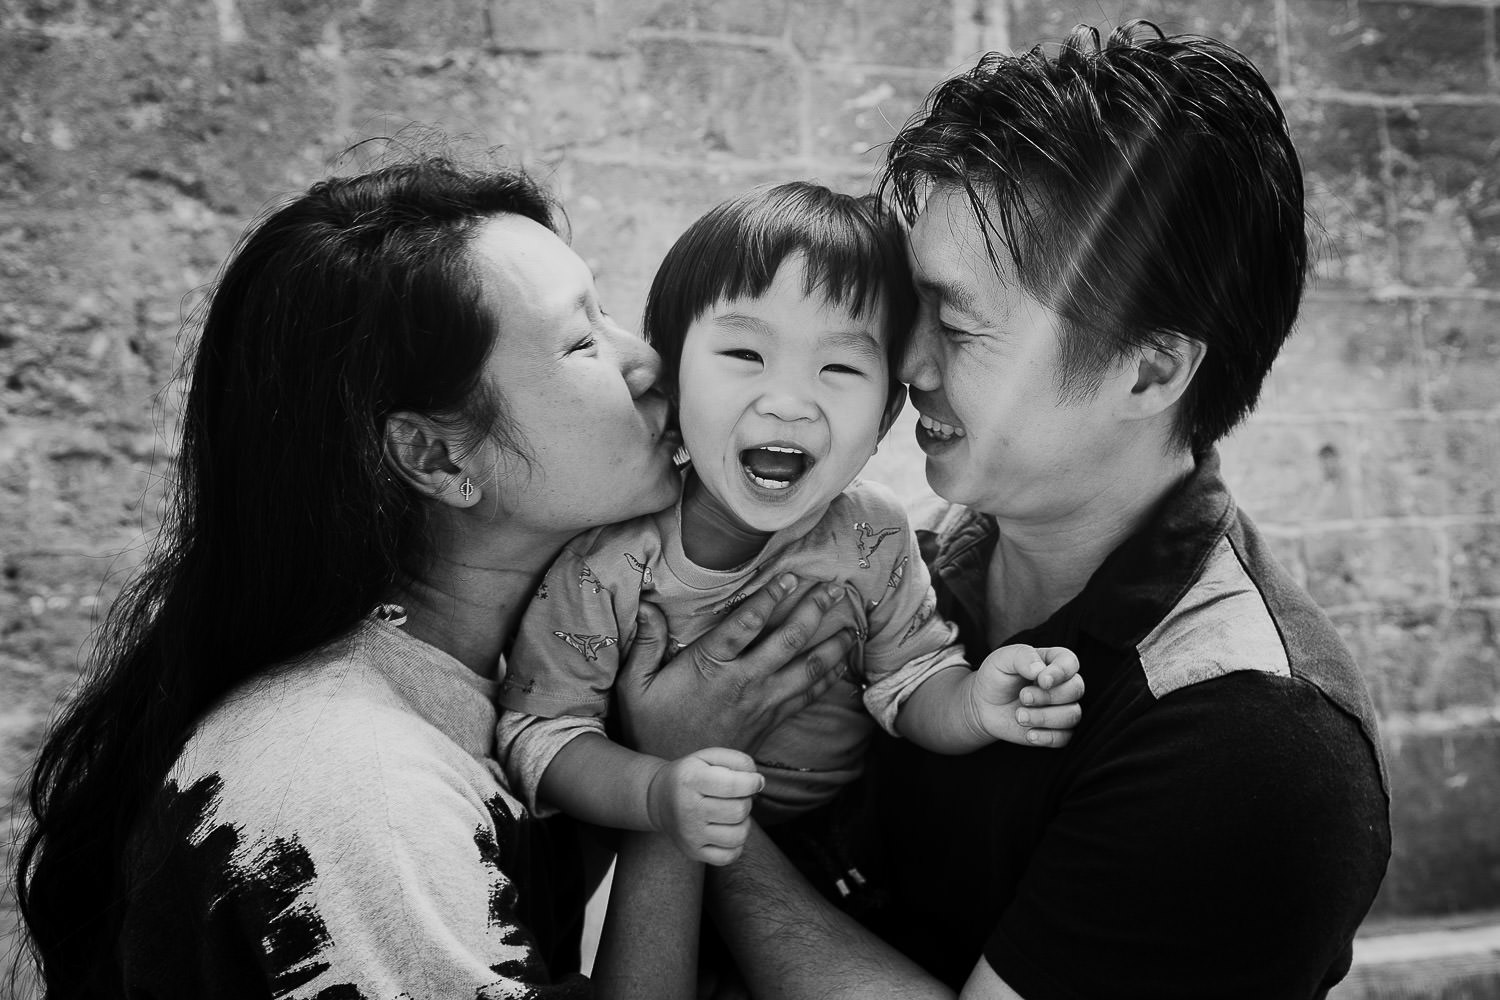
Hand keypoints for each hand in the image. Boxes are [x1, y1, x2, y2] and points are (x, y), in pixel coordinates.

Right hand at [615, 572, 858, 759]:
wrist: (679, 781)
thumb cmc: (652, 728)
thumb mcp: (636, 687)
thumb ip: (645, 644)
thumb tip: (648, 605)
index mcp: (711, 666)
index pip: (747, 623)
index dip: (771, 597)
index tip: (791, 577)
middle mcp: (743, 682)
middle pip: (788, 640)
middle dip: (814, 612)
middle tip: (835, 590)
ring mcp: (762, 703)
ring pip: (808, 669)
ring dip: (833, 645)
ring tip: (853, 624)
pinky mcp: (772, 720)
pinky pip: (808, 696)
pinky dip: (829, 677)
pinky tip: (842, 663)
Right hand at [646, 747, 763, 865]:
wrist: (659, 799)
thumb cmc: (692, 775)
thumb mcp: (708, 757)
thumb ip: (737, 761)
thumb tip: (758, 781)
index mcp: (691, 780)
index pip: (733, 785)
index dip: (753, 782)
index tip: (754, 781)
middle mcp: (688, 809)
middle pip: (739, 811)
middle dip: (746, 801)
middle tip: (736, 797)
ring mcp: (690, 834)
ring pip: (738, 835)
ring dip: (743, 823)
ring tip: (732, 814)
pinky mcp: (694, 852)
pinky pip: (730, 856)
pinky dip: (736, 845)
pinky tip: (727, 830)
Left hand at [964, 644, 1083, 746]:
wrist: (984, 705)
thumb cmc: (996, 677)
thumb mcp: (1002, 659)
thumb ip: (1022, 656)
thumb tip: (1039, 669)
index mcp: (1053, 661)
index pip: (1070, 663)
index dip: (1061, 672)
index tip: (1041, 680)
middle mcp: (1062, 684)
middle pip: (1076, 690)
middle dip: (1049, 696)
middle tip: (1023, 697)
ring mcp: (1062, 708)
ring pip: (1072, 715)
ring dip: (1045, 717)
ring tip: (1019, 716)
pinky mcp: (1057, 730)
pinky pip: (1065, 737)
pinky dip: (1047, 737)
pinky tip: (1029, 734)